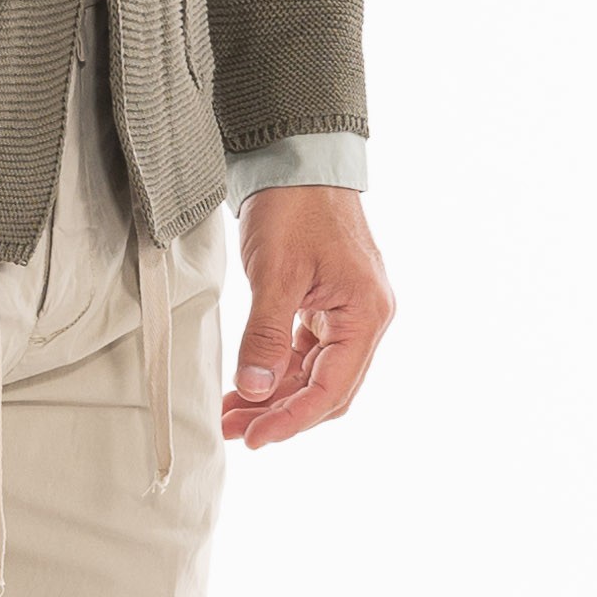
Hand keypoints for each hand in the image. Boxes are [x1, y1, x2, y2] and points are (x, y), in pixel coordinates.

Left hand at [222, 185, 392, 447]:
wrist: (297, 159)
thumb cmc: (295, 206)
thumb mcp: (275, 274)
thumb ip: (264, 337)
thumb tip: (254, 391)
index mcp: (366, 315)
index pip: (331, 389)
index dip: (291, 420)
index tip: (255, 438)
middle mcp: (365, 319)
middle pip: (326, 390)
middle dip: (280, 414)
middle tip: (236, 431)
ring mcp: (347, 313)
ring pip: (313, 374)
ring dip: (274, 396)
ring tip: (231, 413)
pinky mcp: (327, 305)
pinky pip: (305, 353)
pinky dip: (276, 371)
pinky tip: (245, 384)